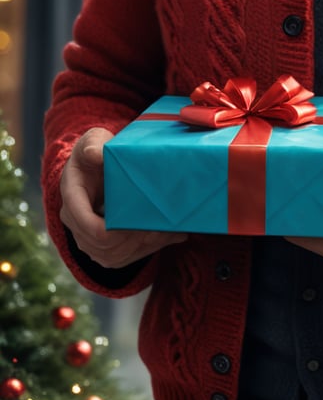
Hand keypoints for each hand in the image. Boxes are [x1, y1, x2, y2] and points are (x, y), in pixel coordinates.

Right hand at [60, 127, 186, 268]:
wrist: (95, 167)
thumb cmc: (95, 150)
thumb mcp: (93, 141)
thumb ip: (93, 145)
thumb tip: (96, 154)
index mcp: (73, 197)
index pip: (88, 225)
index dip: (113, 229)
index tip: (139, 219)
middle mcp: (76, 223)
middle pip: (103, 246)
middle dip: (134, 238)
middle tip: (161, 225)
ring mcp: (88, 238)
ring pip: (115, 257)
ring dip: (144, 247)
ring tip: (171, 230)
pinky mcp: (104, 246)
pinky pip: (124, 258)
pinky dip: (149, 249)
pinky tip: (172, 235)